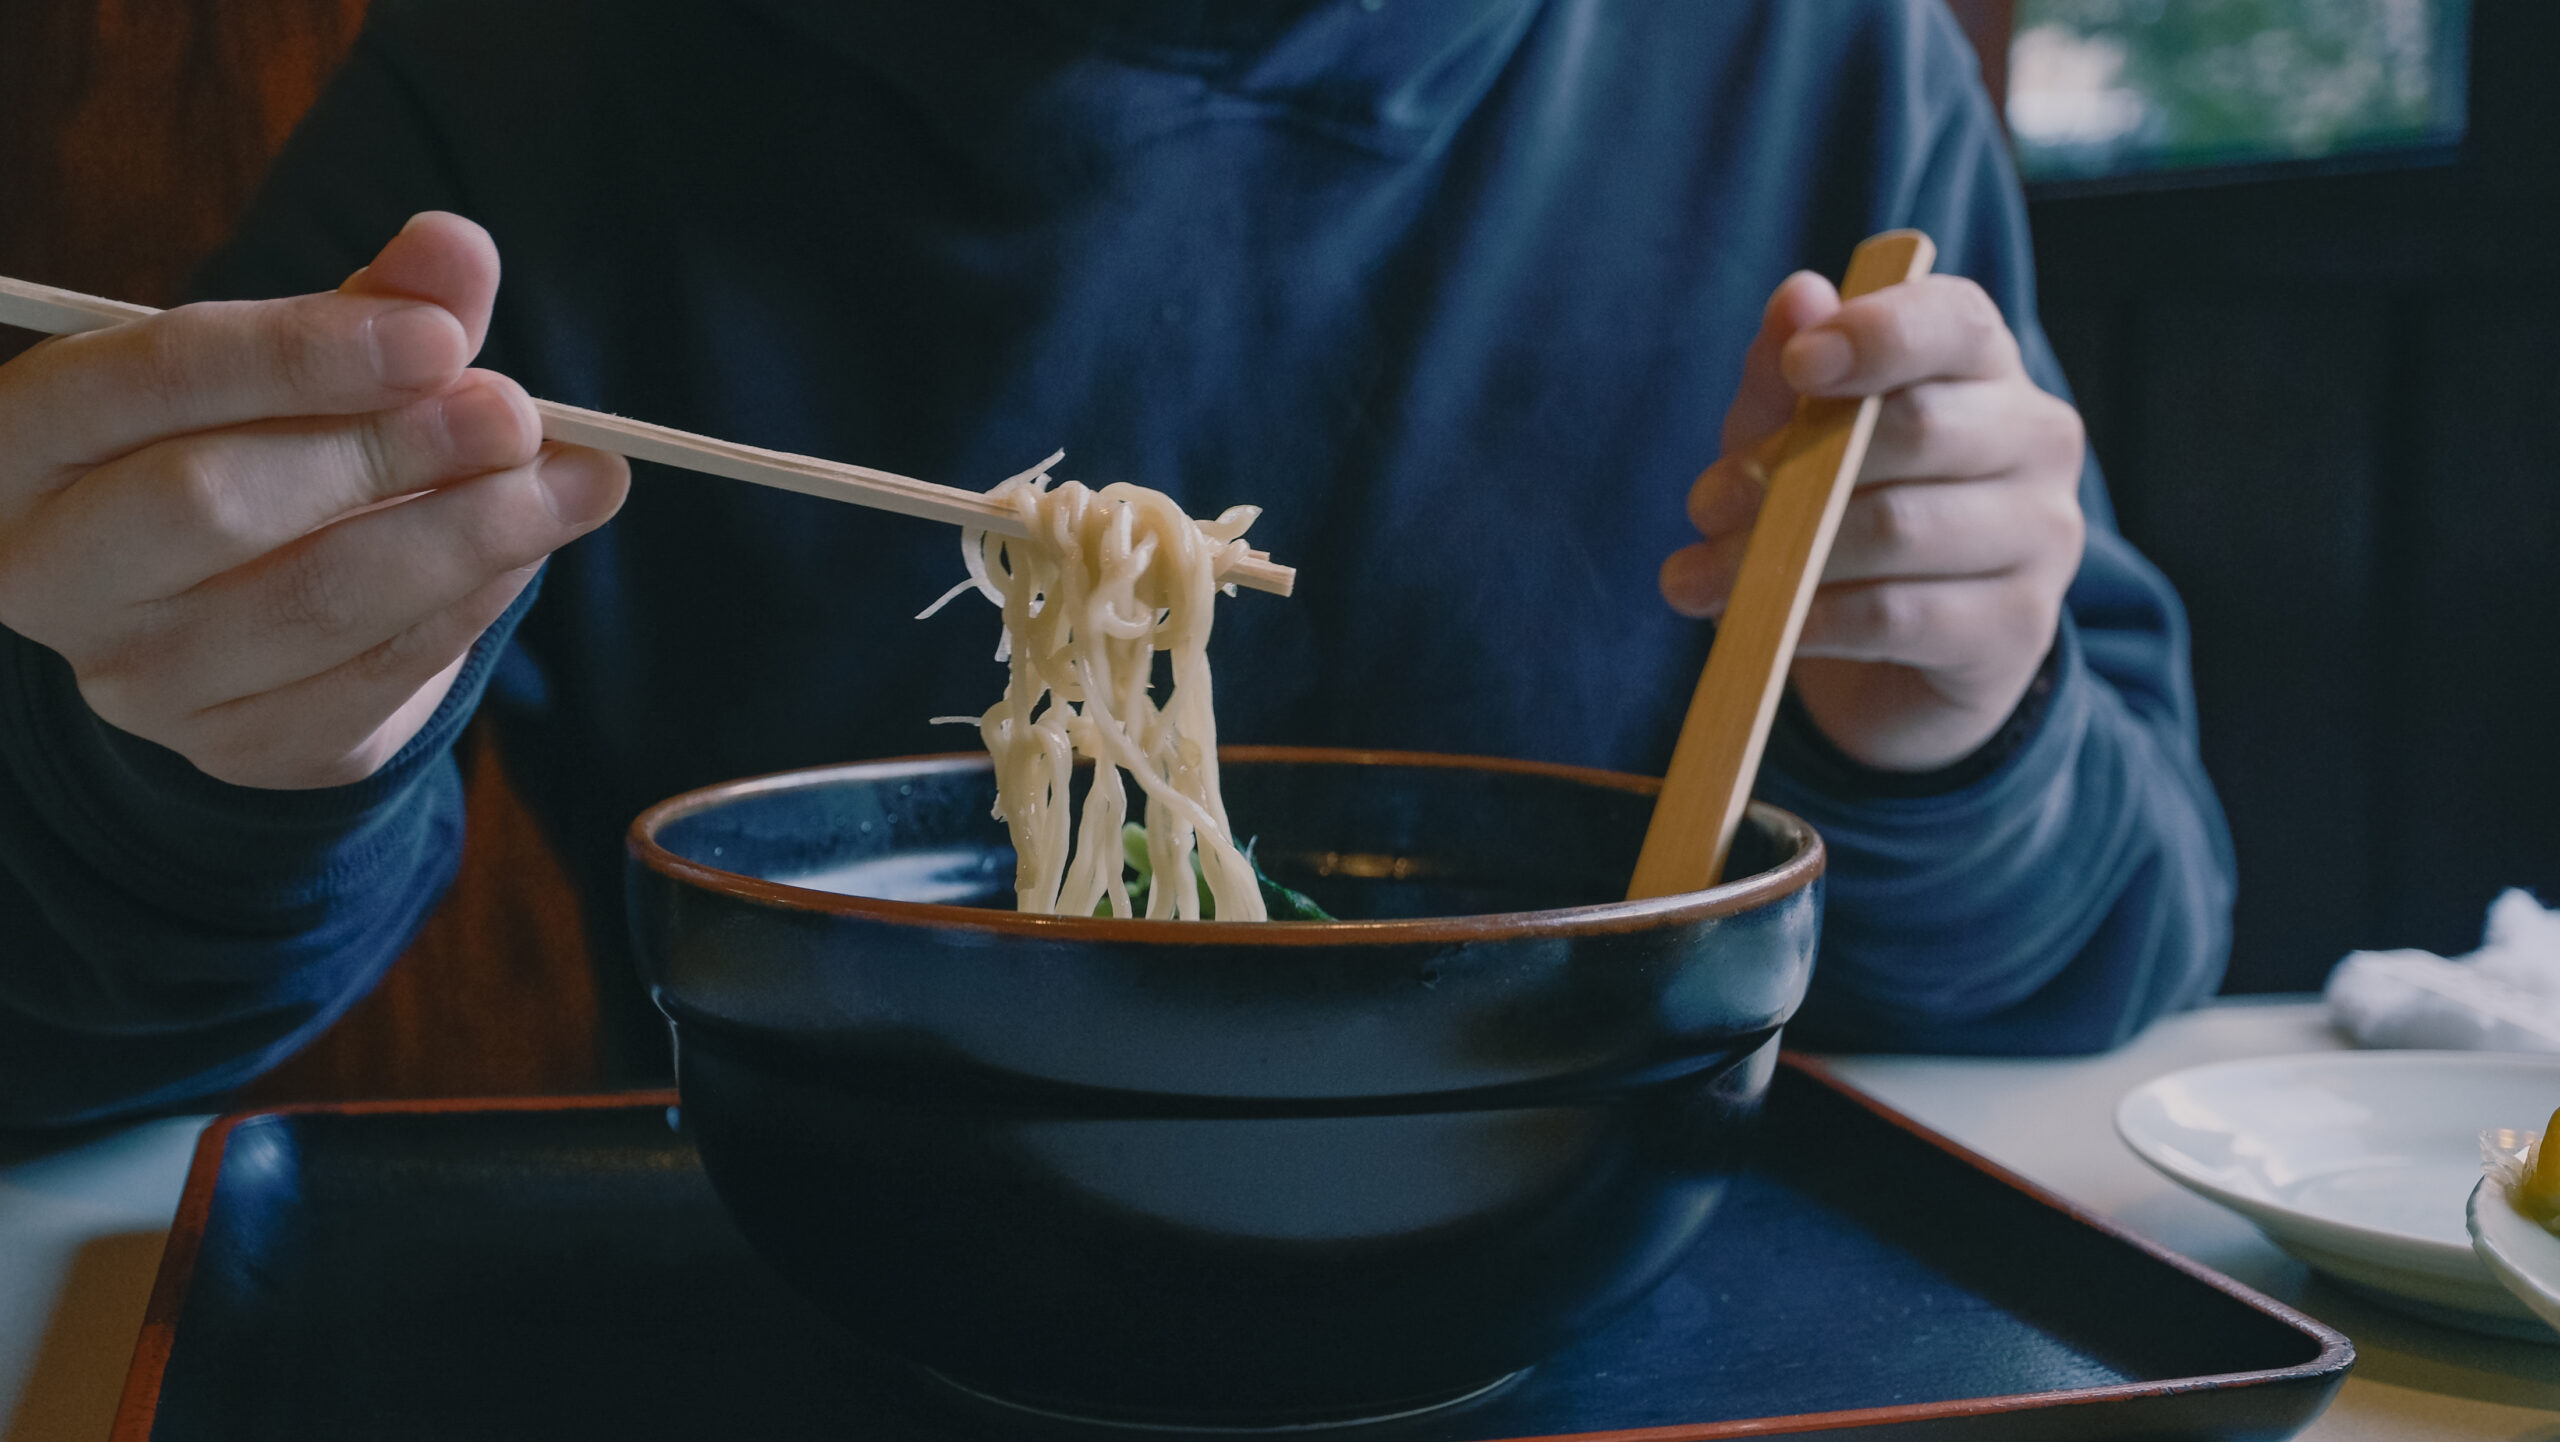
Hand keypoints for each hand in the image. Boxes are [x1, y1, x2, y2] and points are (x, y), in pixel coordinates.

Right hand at [0, 213, 628, 789]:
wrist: (230, 612)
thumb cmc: (254, 446)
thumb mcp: (296, 367)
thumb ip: (372, 306)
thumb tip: (457, 248)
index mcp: (29, 438)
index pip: (152, 377)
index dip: (300, 353)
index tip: (440, 337)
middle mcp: (53, 571)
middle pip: (217, 502)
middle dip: (389, 450)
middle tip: (517, 415)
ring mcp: (140, 679)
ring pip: (315, 602)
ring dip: (467, 535)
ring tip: (575, 479)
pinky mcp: (241, 747)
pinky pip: (374, 677)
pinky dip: (469, 604)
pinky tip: (529, 549)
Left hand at [1659, 270, 2086, 771]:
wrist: (1891, 661)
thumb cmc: (1837, 514)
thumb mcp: (1789, 438)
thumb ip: (1784, 373)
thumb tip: (1798, 297)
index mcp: (1984, 367)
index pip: (1958, 322)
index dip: (1879, 332)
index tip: (1798, 361)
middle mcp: (2035, 439)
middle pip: (1918, 427)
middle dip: (1791, 466)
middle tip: (1706, 503)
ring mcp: (2040, 535)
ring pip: (1898, 528)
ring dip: (1781, 553)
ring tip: (1702, 577)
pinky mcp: (2019, 627)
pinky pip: (1898, 615)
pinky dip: (1815, 617)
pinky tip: (1770, 623)